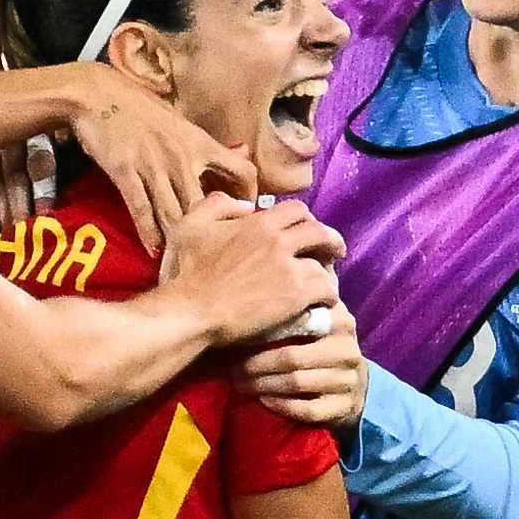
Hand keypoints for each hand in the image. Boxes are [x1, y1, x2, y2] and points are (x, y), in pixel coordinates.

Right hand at [66, 69, 253, 253]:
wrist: (99, 95)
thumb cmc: (141, 110)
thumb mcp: (181, 123)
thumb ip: (206, 145)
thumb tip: (239, 155)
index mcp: (200, 141)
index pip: (242, 170)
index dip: (249, 195)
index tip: (245, 212)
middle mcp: (182, 156)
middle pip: (208, 202)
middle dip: (215, 230)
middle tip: (218, 250)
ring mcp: (153, 165)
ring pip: (174, 211)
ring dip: (181, 239)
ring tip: (186, 259)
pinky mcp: (125, 171)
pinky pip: (141, 209)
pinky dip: (149, 233)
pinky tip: (155, 250)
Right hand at [162, 193, 342, 347]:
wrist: (191, 313)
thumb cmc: (185, 273)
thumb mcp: (189, 227)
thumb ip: (216, 205)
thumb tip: (246, 207)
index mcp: (258, 223)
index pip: (296, 211)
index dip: (305, 220)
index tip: (306, 230)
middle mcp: (279, 241)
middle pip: (320, 233)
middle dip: (330, 241)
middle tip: (333, 252)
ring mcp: (290, 269)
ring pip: (325, 264)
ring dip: (328, 272)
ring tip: (325, 283)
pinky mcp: (296, 296)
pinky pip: (327, 291)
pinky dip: (327, 296)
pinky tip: (322, 304)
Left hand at [239, 313, 366, 426]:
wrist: (352, 385)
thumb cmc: (319, 348)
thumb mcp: (313, 325)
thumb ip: (290, 314)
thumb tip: (242, 309)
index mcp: (338, 321)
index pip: (297, 323)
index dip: (263, 332)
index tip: (239, 338)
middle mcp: (347, 349)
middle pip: (291, 357)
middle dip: (255, 365)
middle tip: (233, 370)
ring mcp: (349, 379)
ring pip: (296, 383)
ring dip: (262, 385)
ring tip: (240, 384)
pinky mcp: (345, 407)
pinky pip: (306, 409)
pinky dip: (280, 405)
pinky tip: (263, 400)